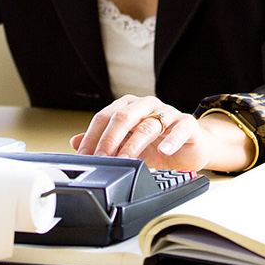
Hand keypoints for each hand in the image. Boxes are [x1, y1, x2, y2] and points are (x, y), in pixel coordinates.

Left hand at [69, 95, 251, 171]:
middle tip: (102, 158)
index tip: (86, 155)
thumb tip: (75, 142)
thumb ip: (102, 142)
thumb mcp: (125, 146)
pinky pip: (180, 128)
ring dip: (134, 144)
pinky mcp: (187, 123)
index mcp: (128, 107)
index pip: (105, 117)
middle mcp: (147, 105)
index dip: (93, 136)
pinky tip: (164, 150)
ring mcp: (167, 113)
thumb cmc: (157, 145)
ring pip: (148, 124)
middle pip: (124, 117)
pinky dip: (171, 140)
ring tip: (126, 159)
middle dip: (110, 139)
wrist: (189, 148)